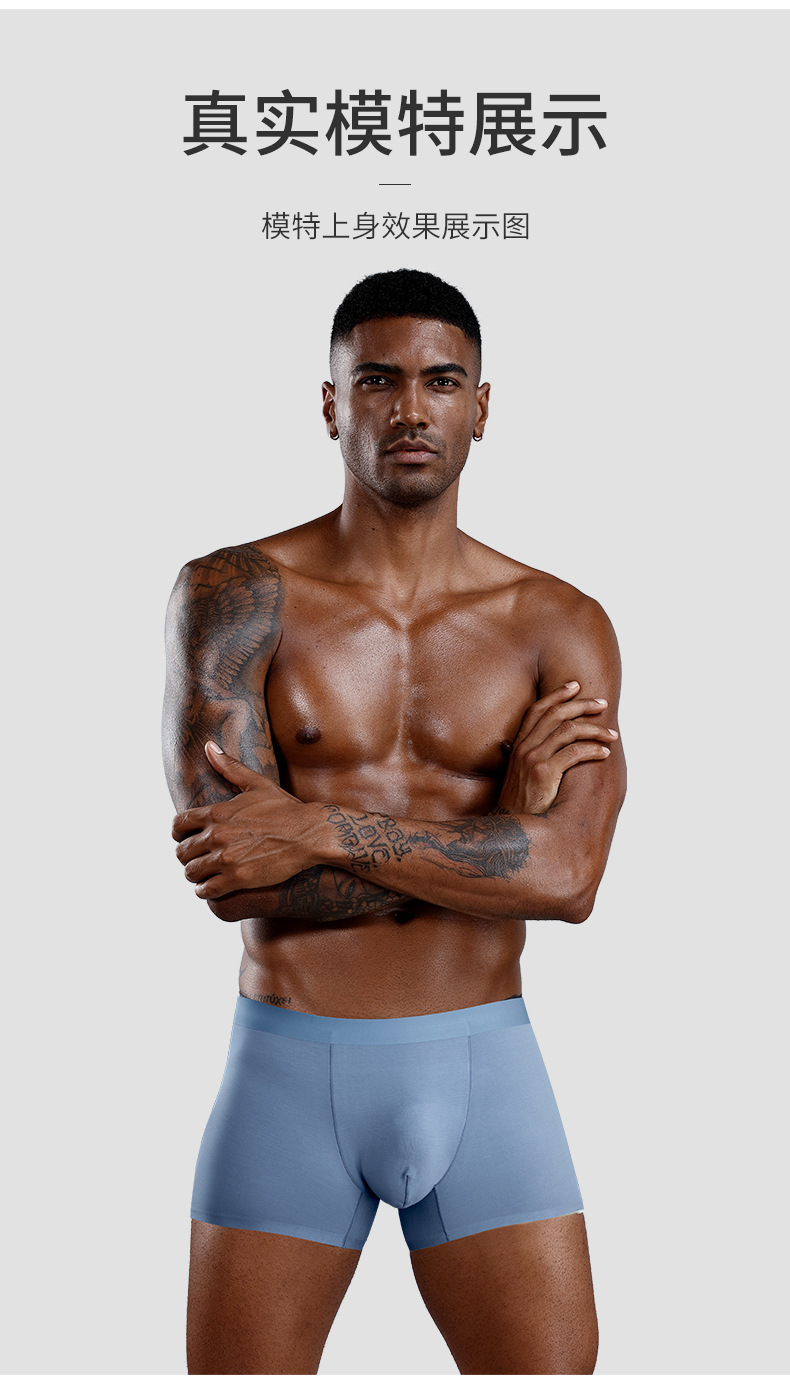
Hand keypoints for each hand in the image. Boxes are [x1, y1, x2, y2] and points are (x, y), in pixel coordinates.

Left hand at [171, 742, 324, 898]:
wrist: (310, 834)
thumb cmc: (285, 808)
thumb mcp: (257, 784)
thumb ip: (229, 766)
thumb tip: (208, 746)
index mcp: (217, 812)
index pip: (177, 826)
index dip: (179, 834)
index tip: (186, 839)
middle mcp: (217, 835)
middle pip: (181, 852)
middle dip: (188, 856)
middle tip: (199, 859)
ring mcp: (226, 859)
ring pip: (191, 873)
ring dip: (196, 875)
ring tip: (206, 874)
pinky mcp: (237, 879)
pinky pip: (206, 890)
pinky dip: (205, 891)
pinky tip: (213, 887)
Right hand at [497, 681, 617, 815]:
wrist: (511, 826)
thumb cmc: (521, 802)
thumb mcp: (521, 773)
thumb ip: (530, 755)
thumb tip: (549, 744)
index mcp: (518, 744)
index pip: (537, 709)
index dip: (557, 694)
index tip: (575, 685)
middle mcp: (524, 747)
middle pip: (556, 714)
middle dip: (582, 705)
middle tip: (601, 704)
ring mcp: (533, 759)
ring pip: (568, 730)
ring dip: (594, 729)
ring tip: (611, 734)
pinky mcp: (544, 773)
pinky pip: (574, 753)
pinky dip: (593, 749)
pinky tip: (604, 753)